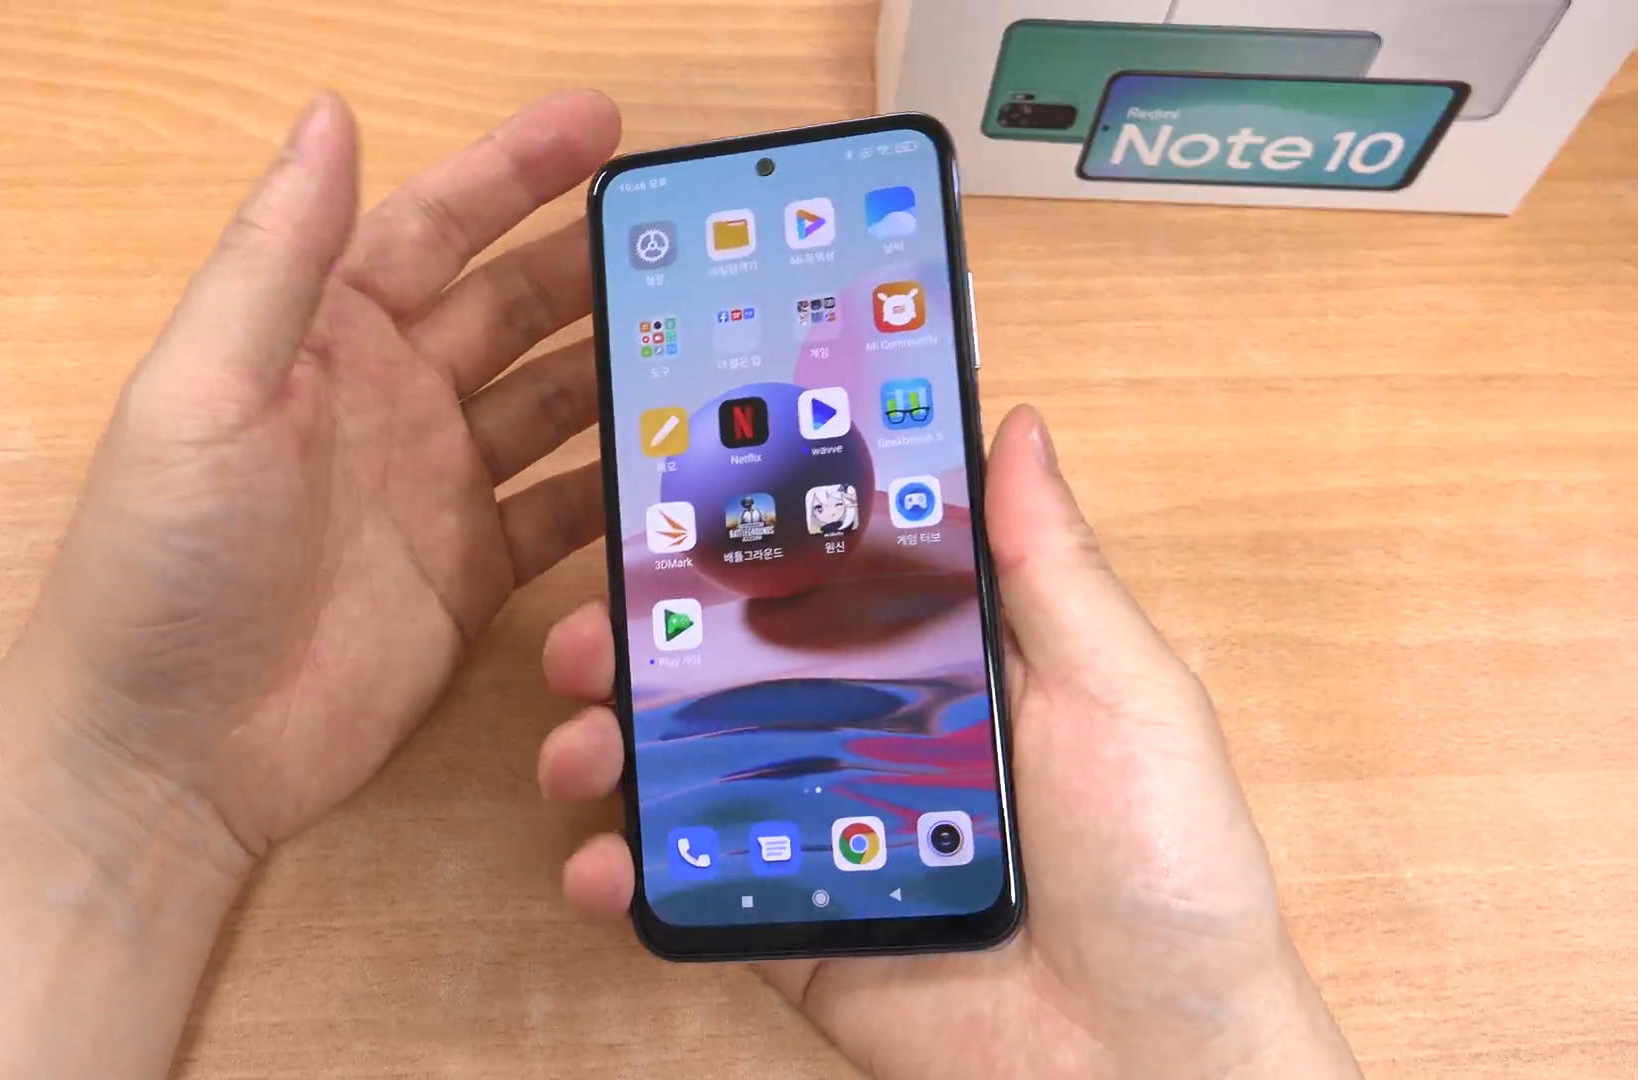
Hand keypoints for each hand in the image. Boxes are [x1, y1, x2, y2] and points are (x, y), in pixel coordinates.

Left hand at [8, 89, 621, 858]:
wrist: (170, 755)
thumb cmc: (167, 565)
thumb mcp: (208, 394)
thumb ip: (280, 257)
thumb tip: (332, 111)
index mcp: (319, 339)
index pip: (432, 228)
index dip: (514, 170)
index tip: (605, 126)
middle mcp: (387, 400)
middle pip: (512, 308)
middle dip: (594, 265)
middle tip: (693, 239)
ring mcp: (435, 490)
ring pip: (553, 403)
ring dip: (621, 367)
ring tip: (711, 339)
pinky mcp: (472, 577)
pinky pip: (563, 512)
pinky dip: (619, 486)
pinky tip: (681, 467)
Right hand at [536, 407, 1361, 1078]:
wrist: (1156, 1064)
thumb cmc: (1169, 867)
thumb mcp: (1123, 694)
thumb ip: (1050, 569)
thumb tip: (1015, 427)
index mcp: (947, 665)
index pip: (827, 576)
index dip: (745, 534)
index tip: (667, 494)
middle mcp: (874, 736)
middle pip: (733, 669)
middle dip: (641, 642)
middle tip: (586, 635)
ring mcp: (826, 833)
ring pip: (692, 770)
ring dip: (611, 747)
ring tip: (575, 747)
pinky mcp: (797, 928)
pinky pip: (694, 890)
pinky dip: (627, 877)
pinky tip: (599, 864)